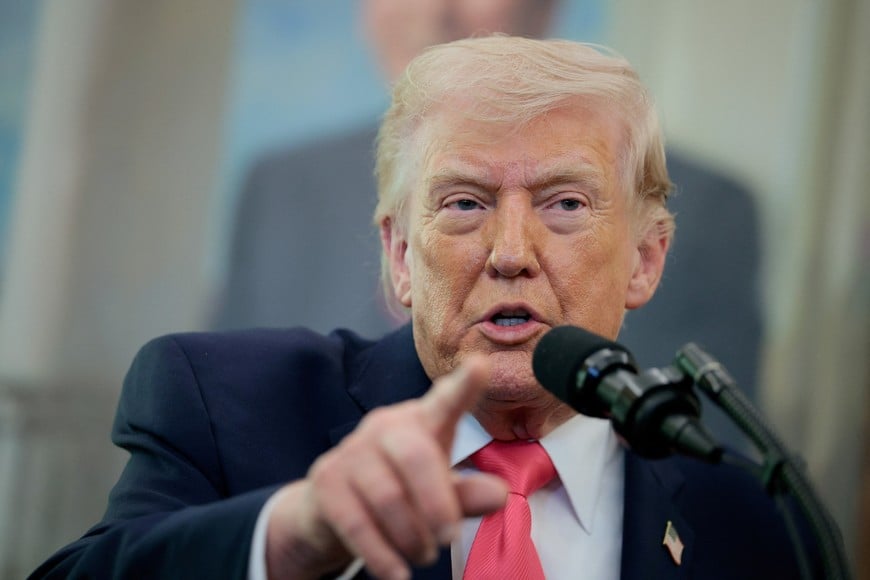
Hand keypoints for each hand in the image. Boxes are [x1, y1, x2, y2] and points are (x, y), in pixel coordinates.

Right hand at [265, 356, 507, 579]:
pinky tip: (397, 574)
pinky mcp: (326, 480)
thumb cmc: (399, 491)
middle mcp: (385, 426)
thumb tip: (500, 495)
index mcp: (421, 422)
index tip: (481, 366)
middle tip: (449, 539)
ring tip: (423, 555)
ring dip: (412, 537)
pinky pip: (358, 523)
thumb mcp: (439, 493)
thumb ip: (468, 494)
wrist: (331, 511)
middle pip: (417, 457)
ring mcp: (352, 451)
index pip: (445, 400)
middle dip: (439, 505)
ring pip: (388, 497)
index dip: (464, 386)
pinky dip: (382, 556)